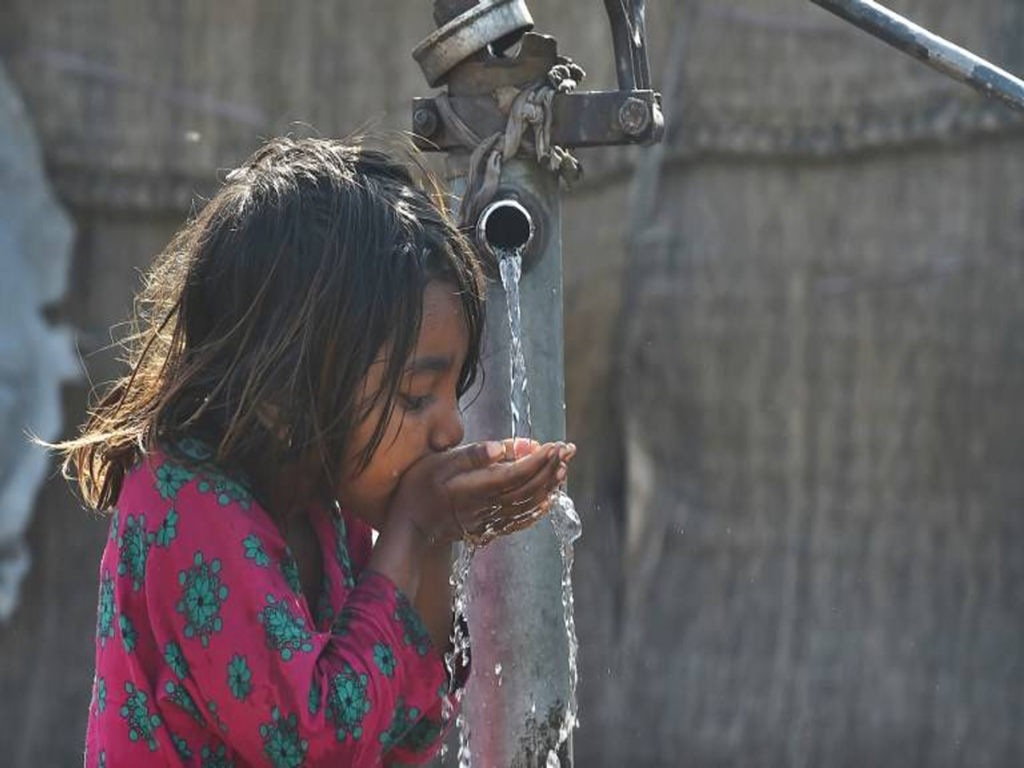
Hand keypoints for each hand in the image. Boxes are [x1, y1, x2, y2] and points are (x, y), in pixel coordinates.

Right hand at [389, 438, 576, 546]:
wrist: (410, 525)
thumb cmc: (420, 488)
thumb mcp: (439, 463)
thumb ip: (471, 455)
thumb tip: (502, 448)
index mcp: (477, 488)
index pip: (518, 473)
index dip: (540, 460)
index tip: (556, 445)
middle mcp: (488, 506)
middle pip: (529, 488)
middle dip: (551, 468)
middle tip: (568, 450)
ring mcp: (490, 519)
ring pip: (528, 504)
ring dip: (549, 486)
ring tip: (563, 468)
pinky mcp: (488, 527)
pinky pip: (520, 520)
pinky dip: (538, 509)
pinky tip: (548, 500)